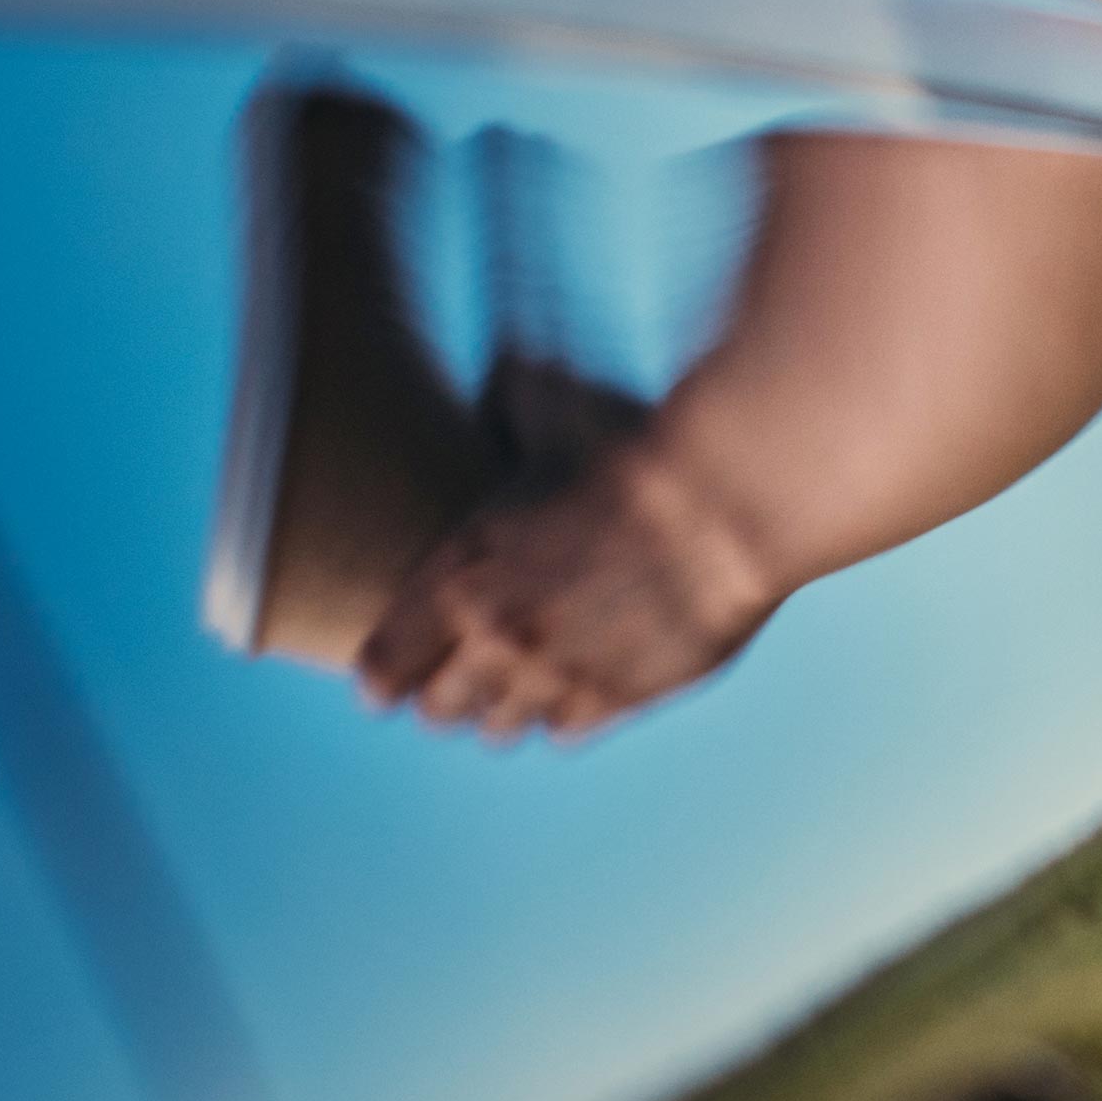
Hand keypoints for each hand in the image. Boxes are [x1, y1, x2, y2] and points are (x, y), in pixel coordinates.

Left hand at [352, 409, 785, 739]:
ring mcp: (556, 675)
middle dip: (442, 693)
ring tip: (518, 679)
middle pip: (437, 709)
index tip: (384, 675)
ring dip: (502, 706)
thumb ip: (506, 407)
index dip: (381, 672)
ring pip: (498, 728)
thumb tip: (497, 369)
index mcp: (460, 573)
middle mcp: (496, 636)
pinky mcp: (615, 699)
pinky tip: (575, 680)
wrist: (721, 503)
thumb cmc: (637, 452)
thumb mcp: (547, 416)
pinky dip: (562, 711)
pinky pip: (561, 731)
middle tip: (456, 673)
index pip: (382, 663)